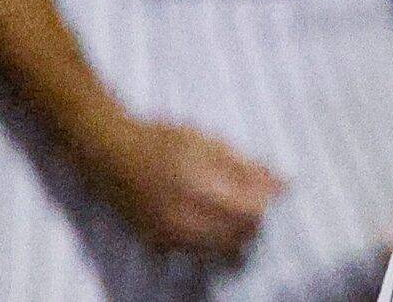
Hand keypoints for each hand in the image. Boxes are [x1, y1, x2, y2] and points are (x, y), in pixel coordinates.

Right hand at [78, 114, 283, 259]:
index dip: (270, 206)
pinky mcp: (159, 246)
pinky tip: (211, 221)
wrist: (108, 155)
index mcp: (198, 183)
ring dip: (238, 236)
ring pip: (223, 251)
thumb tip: (283, 185)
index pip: (251, 212)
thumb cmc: (159, 140)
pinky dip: (214, 243)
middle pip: (240, 236)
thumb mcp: (206, 140)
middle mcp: (183, 216)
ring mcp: (169, 236)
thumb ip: (246, 166)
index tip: (276, 195)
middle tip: (256, 204)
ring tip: (234, 213)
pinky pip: (200, 253)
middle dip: (256, 223)